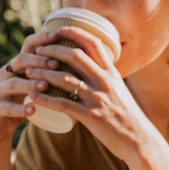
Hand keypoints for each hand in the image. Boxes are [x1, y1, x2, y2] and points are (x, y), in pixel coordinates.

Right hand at [0, 28, 64, 144]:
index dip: (41, 39)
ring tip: (45, 86)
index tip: (58, 36)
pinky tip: (32, 110)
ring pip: (12, 83)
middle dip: (38, 61)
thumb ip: (51, 72)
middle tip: (56, 64)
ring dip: (29, 84)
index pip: (28, 45)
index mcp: (18, 64)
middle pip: (20, 61)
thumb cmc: (24, 101)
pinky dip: (20, 109)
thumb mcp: (35, 83)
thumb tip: (82, 57)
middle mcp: (6, 73)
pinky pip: (7, 107)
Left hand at [23, 25, 159, 161]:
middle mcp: (105, 81)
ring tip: (29, 71)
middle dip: (53, 50)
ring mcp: (97, 98)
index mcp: (112, 73)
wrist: (139, 140)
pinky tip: (33, 97)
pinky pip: (62, 104)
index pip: (93, 44)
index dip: (75, 33)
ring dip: (43, 73)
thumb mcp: (120, 90)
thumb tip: (92, 68)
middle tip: (38, 50)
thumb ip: (106, 78)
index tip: (59, 29)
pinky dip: (45, 99)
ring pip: (64, 79)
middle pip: (75, 56)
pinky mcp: (90, 116)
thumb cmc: (128, 116)